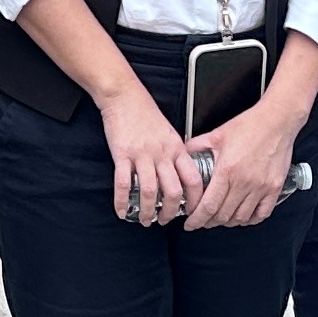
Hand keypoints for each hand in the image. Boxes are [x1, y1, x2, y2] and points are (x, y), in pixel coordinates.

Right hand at [101, 90, 199, 225]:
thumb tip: (181, 175)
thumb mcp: (170, 132)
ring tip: (145, 219)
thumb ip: (176, 153)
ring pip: (150, 192)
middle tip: (165, 220)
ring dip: (148, 211)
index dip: (196, 200)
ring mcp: (142, 154)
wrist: (125, 95)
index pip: (194, 179)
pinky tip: (122, 211)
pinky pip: (123, 184)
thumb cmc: (146, 113)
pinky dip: (122, 202)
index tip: (192, 211)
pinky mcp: (122, 154)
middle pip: (174, 191)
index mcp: (176, 148)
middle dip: (170, 212)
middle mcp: (162, 153)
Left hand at [184, 74, 312, 229]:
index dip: (197, 219)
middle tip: (203, 220)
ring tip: (220, 218)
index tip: (191, 223)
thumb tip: (183, 154)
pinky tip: (243, 216)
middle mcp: (244, 182)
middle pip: (223, 215)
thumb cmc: (250, 125)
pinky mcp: (274, 188)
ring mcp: (261, 187)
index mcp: (227, 170)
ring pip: (241, 218)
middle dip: (209, 222)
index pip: (208, 205)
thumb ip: (197, 146)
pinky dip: (250, 219)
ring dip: (228, 222)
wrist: (277, 120)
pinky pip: (262, 214)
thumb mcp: (217, 134)